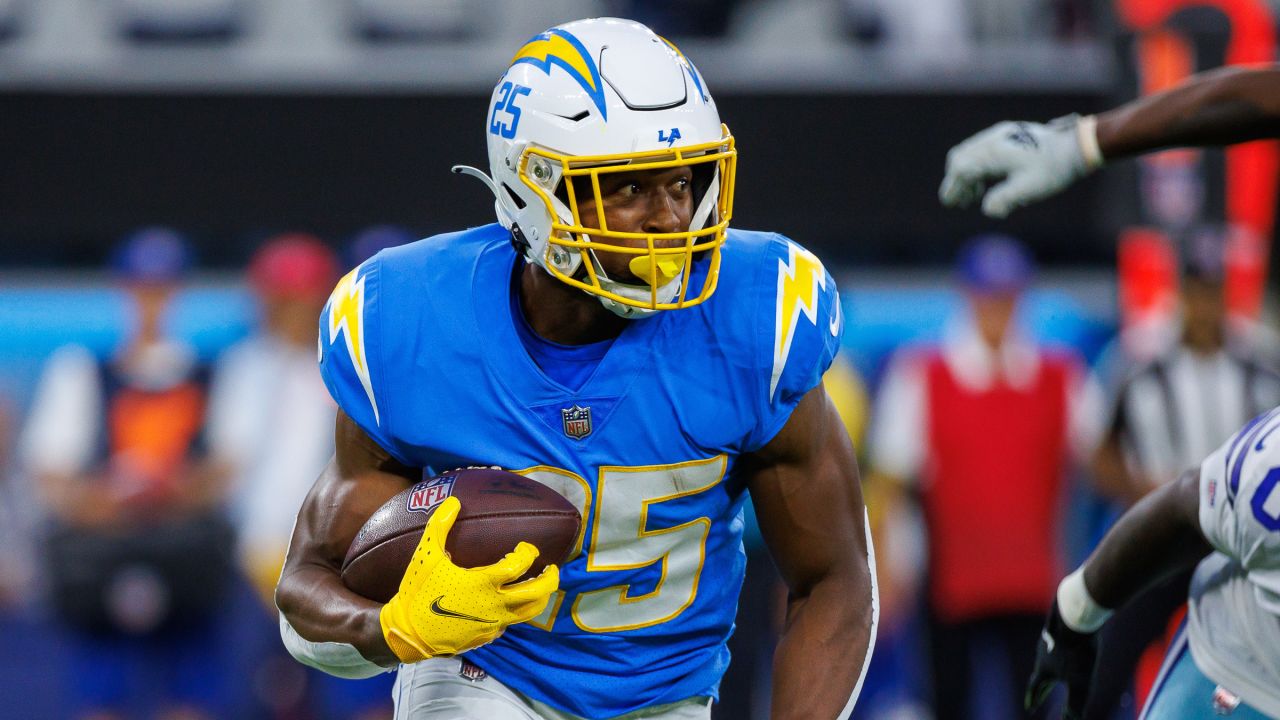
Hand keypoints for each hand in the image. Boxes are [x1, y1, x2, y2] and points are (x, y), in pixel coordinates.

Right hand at [379, 496, 558, 661]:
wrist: (408, 634)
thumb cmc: (417, 592)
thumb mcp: (426, 555)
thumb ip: (440, 525)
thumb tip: (453, 501)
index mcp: (484, 583)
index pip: (519, 565)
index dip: (527, 553)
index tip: (525, 547)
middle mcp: (495, 605)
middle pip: (537, 593)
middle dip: (550, 578)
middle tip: (552, 568)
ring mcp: (493, 623)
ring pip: (529, 613)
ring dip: (539, 597)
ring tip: (539, 585)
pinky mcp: (487, 636)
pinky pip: (509, 623)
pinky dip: (514, 612)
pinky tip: (507, 603)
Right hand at [940, 115, 1093, 218]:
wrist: (1077, 146)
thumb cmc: (1053, 169)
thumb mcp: (1030, 189)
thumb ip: (1005, 200)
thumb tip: (987, 209)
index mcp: (995, 151)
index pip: (962, 168)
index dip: (952, 187)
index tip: (950, 203)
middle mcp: (993, 138)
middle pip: (960, 157)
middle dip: (956, 180)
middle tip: (961, 201)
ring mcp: (1000, 133)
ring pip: (970, 152)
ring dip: (967, 173)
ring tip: (975, 195)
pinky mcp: (1008, 134)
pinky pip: (982, 148)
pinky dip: (977, 165)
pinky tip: (989, 180)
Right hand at [1025, 599, 1099, 718]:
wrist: (1076, 618)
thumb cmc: (1077, 654)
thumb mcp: (1079, 684)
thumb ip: (1074, 705)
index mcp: (1043, 669)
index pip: (1035, 688)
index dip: (1033, 699)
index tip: (1030, 708)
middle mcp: (1041, 654)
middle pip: (1040, 674)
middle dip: (1041, 688)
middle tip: (1040, 696)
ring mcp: (1048, 639)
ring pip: (1046, 658)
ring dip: (1048, 669)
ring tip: (1054, 672)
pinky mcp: (1059, 628)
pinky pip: (1056, 643)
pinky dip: (1058, 652)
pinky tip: (1068, 649)